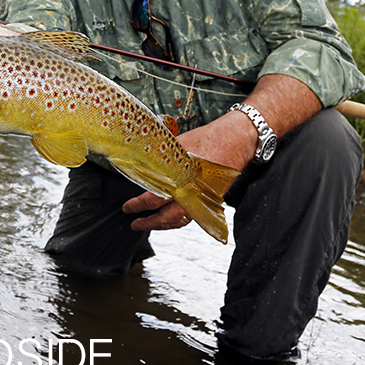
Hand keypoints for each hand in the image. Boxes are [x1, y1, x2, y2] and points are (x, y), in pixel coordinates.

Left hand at [122, 114, 253, 230]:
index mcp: (182, 181)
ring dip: (163, 224)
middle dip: (149, 223)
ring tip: (150, 223)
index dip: (138, 206)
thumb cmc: (209, 139)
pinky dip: (178, 219)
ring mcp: (204, 199)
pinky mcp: (211, 200)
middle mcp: (193, 195)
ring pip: (180, 221)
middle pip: (167, 218)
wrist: (236, 140)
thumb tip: (140, 164)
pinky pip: (191, 215)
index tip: (128, 208)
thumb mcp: (178, 145)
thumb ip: (160, 158)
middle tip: (135, 224)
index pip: (154, 200)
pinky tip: (170, 216)